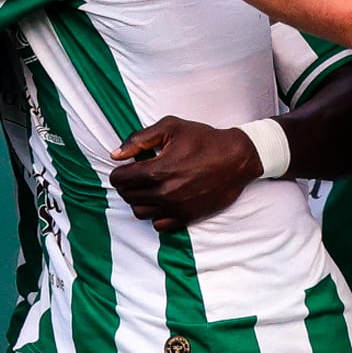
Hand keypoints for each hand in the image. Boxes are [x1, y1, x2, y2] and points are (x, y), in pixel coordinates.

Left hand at [108, 116, 263, 232]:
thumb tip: (115, 155)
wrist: (236, 158)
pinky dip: (155, 214)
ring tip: (148, 187)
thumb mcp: (170, 127)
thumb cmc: (203, 139)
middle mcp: (165, 193)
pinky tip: (162, 200)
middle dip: (127, 185)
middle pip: (128, 196)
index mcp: (158, 170)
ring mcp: (176, 208)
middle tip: (136, 175)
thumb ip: (139, 139)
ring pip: (140, 212)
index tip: (125, 167)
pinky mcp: (188, 217)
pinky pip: (159, 225)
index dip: (118, 172)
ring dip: (138, 200)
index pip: (120, 180)